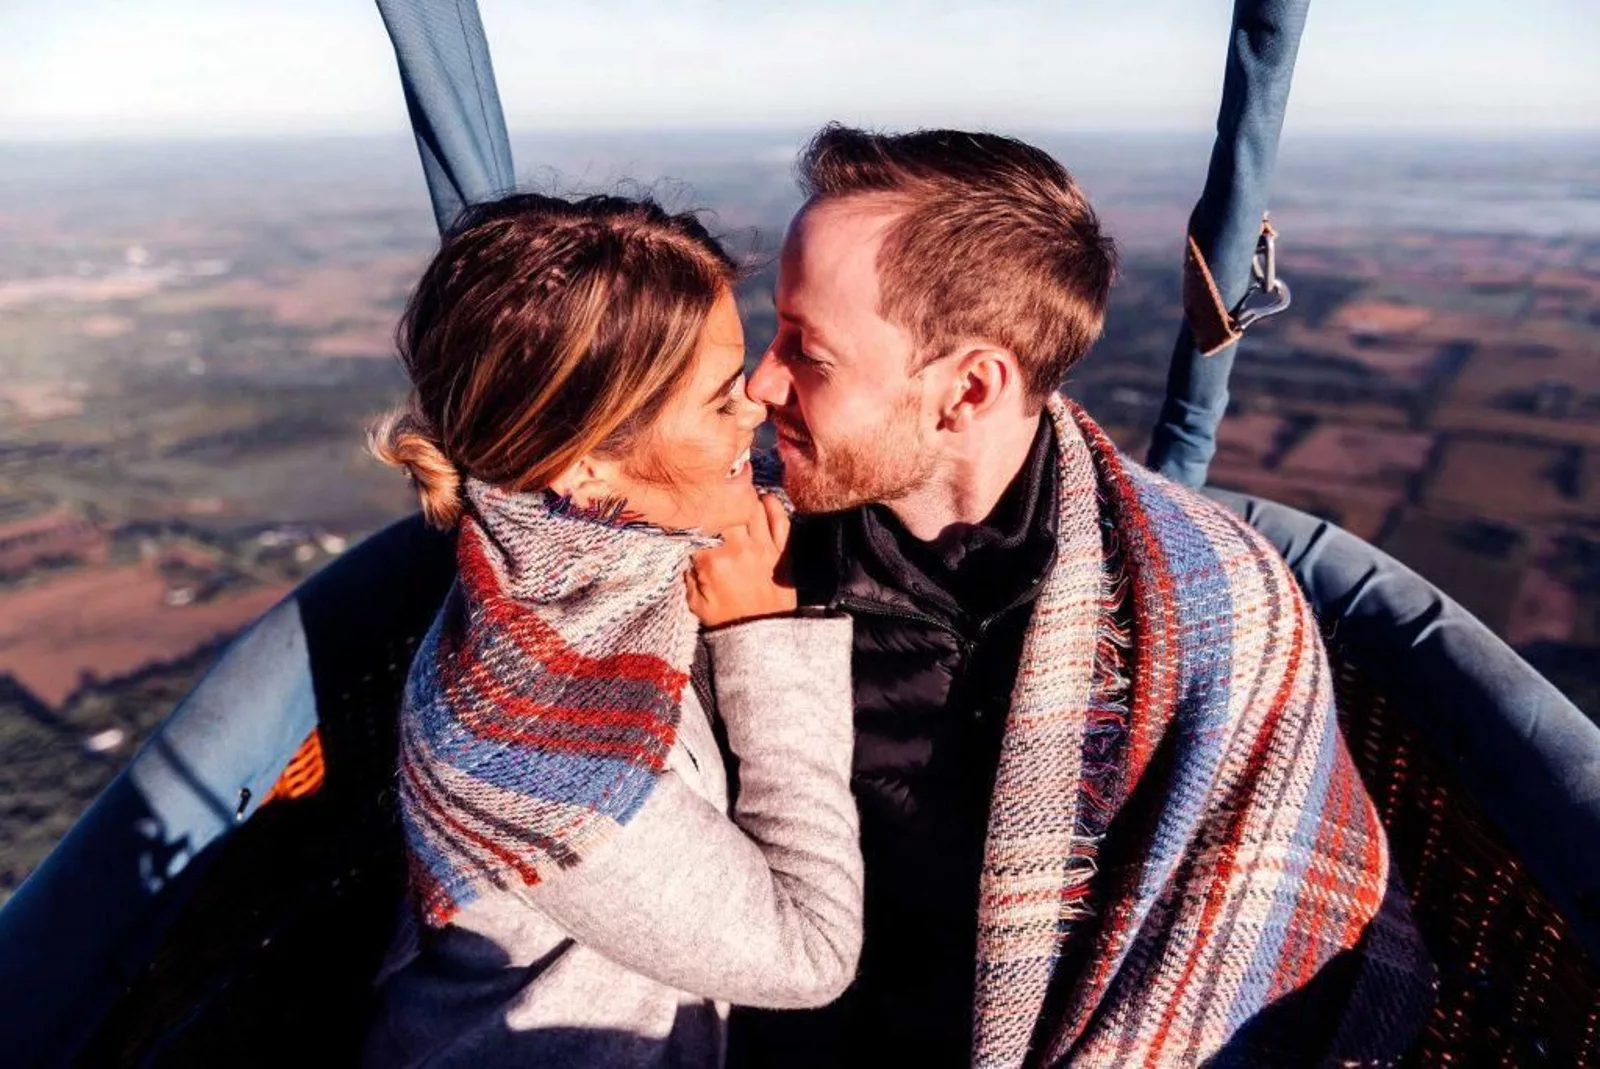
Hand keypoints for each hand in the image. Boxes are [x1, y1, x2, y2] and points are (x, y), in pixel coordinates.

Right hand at [686, 492, 797, 627]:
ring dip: (744, 498)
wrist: (764, 636)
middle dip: (718, 502)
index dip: (694, 521)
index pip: (699, 529)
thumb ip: (687, 578)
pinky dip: (773, 505)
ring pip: (753, 508)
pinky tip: (764, 499)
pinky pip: (781, 520)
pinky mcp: (782, 552)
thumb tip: (687, 557)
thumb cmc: (729, 622)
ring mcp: (764, 548)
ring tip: (737, 495)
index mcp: (714, 561)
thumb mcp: (696, 605)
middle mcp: (739, 549)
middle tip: (714, 499)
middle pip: (726, 510)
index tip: (692, 519)